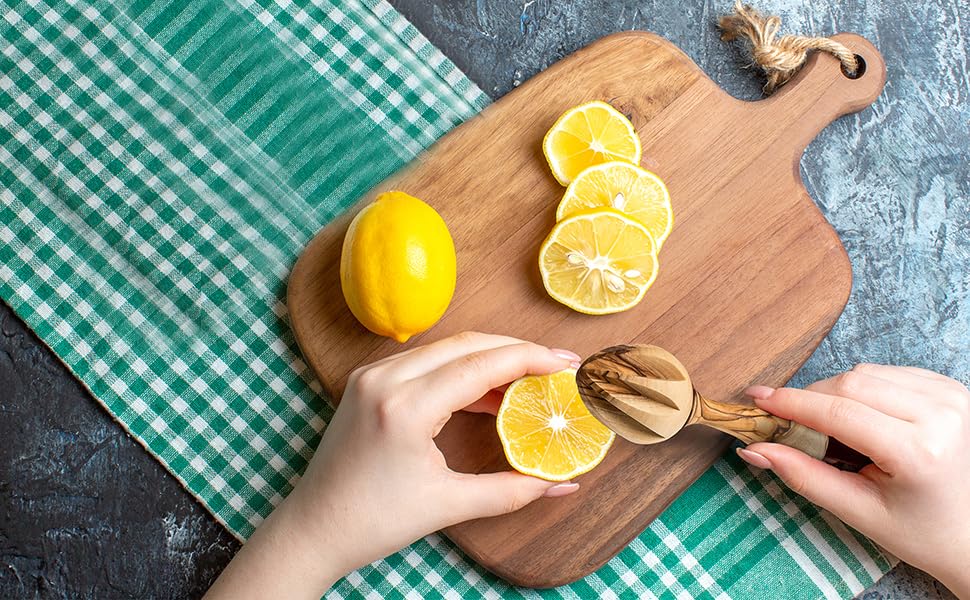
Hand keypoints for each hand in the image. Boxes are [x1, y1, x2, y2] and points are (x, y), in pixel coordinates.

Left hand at [207, 332, 580, 598]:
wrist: (313, 528)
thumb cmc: (374, 521)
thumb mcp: (449, 505)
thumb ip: (513, 491)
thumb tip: (564, 485)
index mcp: (405, 406)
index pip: (481, 364)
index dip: (530, 358)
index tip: (567, 362)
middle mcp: (385, 378)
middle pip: (466, 344)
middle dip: (516, 351)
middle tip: (555, 367)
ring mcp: (371, 375)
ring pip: (445, 348)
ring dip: (488, 359)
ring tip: (526, 383)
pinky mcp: (366, 381)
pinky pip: (424, 361)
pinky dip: (459, 369)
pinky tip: (485, 394)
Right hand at [737, 364, 969, 597]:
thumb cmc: (923, 532)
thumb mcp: (860, 512)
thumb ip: (804, 476)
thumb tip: (755, 450)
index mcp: (920, 451)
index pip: (838, 411)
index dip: (791, 403)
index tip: (758, 399)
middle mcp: (942, 414)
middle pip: (849, 382)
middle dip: (809, 398)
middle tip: (786, 421)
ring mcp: (952, 396)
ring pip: (866, 372)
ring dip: (836, 393)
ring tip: (832, 428)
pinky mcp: (952, 388)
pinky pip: (888, 372)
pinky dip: (863, 389)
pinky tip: (863, 417)